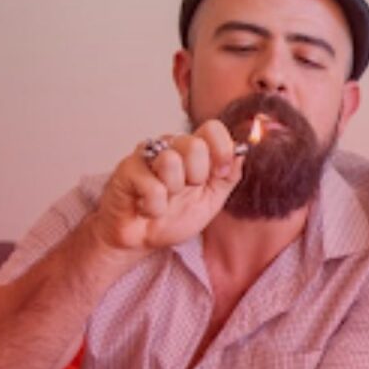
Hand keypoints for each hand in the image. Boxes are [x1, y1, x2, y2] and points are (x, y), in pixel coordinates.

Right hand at [93, 120, 243, 252]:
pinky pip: (152, 187)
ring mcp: (146, 155)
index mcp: (193, 151)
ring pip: (171, 161)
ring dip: (173, 191)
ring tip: (165, 199)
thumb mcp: (212, 199)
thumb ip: (229, 176)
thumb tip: (242, 153)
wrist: (141, 239)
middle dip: (197, 177)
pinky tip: (147, 208)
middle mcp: (169, 146)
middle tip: (184, 191)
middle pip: (195, 144)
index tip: (221, 174)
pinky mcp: (126, 170)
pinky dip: (155, 207)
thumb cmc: (174, 216)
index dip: (222, 150)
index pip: (212, 128)